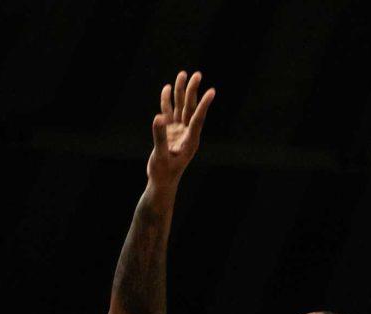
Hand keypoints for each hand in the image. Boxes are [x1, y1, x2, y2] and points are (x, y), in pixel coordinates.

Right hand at [147, 70, 214, 188]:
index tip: (211, 91)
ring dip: (181, 92)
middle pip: (190, 108)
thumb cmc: (163, 174)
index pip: (198, 119)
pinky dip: (168, 101)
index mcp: (190, 141)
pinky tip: (168, 88)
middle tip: (197, 74)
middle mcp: (187, 134)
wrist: (162, 182)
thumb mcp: (161, 157)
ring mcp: (179, 131)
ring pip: (181, 107)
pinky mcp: (170, 132)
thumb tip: (158, 117)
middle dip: (192, 91)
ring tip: (183, 74)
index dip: (204, 105)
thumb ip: (160, 137)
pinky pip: (169, 113)